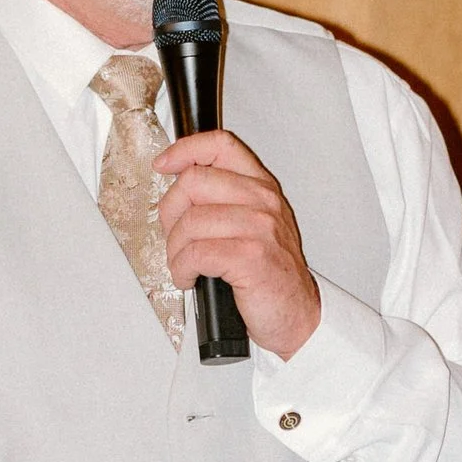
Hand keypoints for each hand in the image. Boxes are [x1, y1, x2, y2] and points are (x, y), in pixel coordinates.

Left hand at [155, 131, 322, 358]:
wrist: (297, 315)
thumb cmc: (271, 275)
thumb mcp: (255, 224)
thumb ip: (224, 199)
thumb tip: (178, 186)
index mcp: (261, 187)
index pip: (220, 145)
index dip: (185, 150)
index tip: (164, 165)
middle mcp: (263, 201)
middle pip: (193, 182)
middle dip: (170, 213)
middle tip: (176, 237)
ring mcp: (259, 228)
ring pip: (190, 222)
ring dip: (175, 251)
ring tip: (184, 265)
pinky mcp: (250, 257)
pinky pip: (195, 254)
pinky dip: (182, 270)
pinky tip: (191, 277)